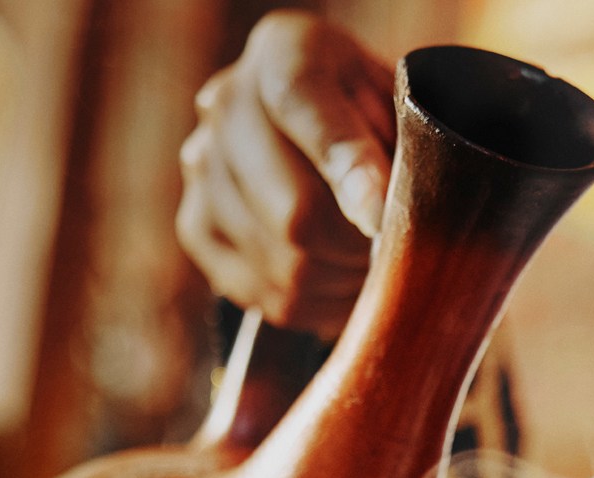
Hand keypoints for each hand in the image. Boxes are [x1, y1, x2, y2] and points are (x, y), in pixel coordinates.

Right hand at [175, 12, 393, 337]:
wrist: (306, 124)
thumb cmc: (369, 111)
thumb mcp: (395, 104)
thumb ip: (395, 146)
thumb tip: (377, 218)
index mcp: (284, 53)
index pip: (307, 110)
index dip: (348, 171)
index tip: (381, 219)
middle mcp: (226, 105)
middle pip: (295, 213)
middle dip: (360, 249)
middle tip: (397, 254)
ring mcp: (201, 169)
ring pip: (287, 268)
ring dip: (345, 282)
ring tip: (372, 265)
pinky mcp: (196, 228)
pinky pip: (269, 298)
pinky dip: (320, 307)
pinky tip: (344, 284)